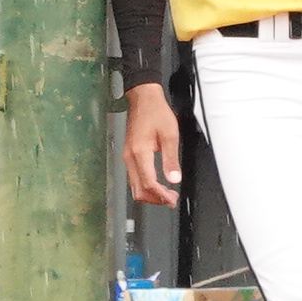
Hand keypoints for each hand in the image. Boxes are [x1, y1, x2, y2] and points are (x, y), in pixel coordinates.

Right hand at [124, 80, 183, 207]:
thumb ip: (171, 159)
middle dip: (155, 199)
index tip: (172, 200)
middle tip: (171, 200)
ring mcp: (127, 157)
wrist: (143, 99)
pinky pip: (134, 178)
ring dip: (150, 194)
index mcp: (140, 153)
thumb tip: (174, 179)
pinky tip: (158, 185)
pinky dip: (145, 186)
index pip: (148, 183)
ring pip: (134, 186)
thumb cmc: (156, 113)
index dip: (160, 195)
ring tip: (167, 195)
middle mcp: (129, 157)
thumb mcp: (170, 134)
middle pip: (138, 189)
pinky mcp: (129, 155)